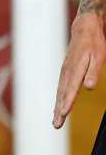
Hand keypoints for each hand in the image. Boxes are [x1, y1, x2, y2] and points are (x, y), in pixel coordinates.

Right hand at [54, 12, 105, 128]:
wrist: (84, 29)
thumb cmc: (94, 44)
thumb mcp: (98, 56)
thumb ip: (93, 72)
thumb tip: (88, 87)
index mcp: (76, 69)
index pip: (71, 89)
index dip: (67, 102)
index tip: (63, 113)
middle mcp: (67, 71)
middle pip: (62, 94)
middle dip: (59, 110)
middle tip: (56, 125)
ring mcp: (65, 71)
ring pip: (60, 92)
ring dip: (57, 107)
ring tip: (56, 121)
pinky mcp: (65, 71)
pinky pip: (61, 87)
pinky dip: (59, 98)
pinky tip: (59, 106)